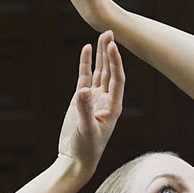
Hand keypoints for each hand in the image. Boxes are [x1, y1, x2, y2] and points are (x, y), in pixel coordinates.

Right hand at [57, 30, 124, 175]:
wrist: (76, 159)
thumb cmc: (86, 149)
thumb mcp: (86, 129)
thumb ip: (85, 109)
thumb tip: (83, 90)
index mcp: (114, 107)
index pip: (117, 79)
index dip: (115, 62)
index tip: (112, 46)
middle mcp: (107, 100)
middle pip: (110, 71)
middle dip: (110, 53)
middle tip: (109, 33)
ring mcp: (95, 99)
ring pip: (99, 72)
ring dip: (100, 55)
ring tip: (101, 36)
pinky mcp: (81, 100)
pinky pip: (85, 77)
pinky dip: (85, 64)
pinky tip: (86, 50)